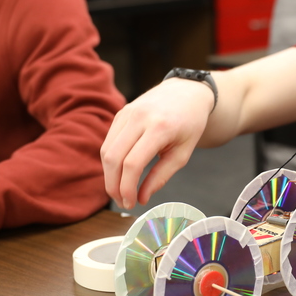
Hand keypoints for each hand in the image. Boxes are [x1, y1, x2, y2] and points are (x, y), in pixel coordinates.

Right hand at [101, 78, 213, 208]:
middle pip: (113, 158)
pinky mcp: (121, 113)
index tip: (131, 203)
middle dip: (113, 185)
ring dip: (109, 175)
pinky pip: (108, 141)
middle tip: (122, 201)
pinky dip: (111, 161)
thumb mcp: (183, 153)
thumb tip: (142, 198)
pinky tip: (120, 172)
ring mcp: (127, 113)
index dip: (127, 188)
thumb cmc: (189, 123)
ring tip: (120, 191)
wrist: (187, 92)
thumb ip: (161, 176)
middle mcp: (139, 117)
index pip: (132, 164)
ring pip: (106, 150)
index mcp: (159, 128)